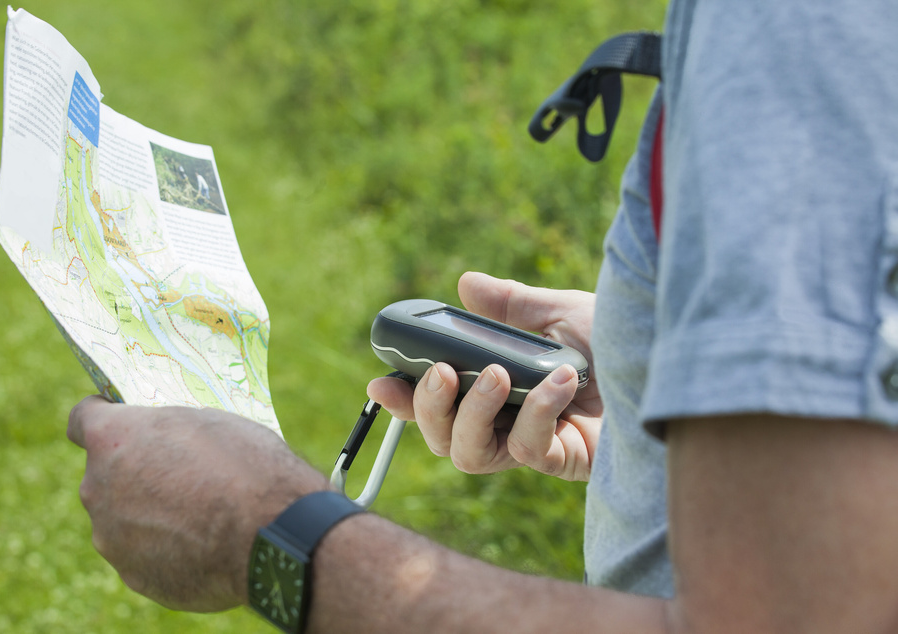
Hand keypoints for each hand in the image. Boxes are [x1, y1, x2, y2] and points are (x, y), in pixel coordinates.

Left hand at [66, 396, 327, 611]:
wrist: (272, 531)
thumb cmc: (245, 464)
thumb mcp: (210, 421)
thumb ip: (170, 433)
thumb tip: (169, 443)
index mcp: (112, 439)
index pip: (81, 419)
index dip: (104, 415)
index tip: (123, 418)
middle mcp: (98, 489)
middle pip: (104, 475)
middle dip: (134, 472)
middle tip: (179, 473)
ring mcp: (113, 539)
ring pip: (123, 520)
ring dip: (150, 514)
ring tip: (201, 515)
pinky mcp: (136, 577)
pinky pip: (145, 556)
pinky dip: (168, 550)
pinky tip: (207, 544)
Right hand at [367, 272, 601, 480]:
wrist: (677, 361)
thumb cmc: (623, 341)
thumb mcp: (560, 313)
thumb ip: (511, 306)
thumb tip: (464, 283)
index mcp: (501, 392)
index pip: (440, 404)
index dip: (404, 399)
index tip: (381, 379)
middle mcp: (510, 424)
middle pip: (442, 439)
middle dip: (427, 409)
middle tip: (441, 373)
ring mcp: (536, 446)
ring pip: (471, 456)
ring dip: (473, 413)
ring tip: (497, 374)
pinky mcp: (566, 461)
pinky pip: (528, 449)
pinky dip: (537, 410)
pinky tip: (561, 380)